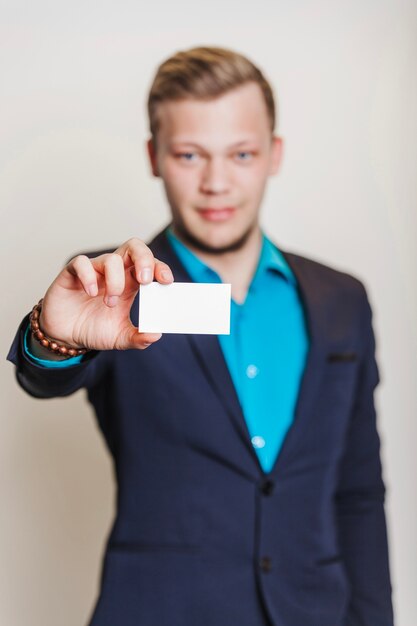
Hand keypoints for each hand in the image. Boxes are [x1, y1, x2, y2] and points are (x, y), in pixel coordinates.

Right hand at [37, 238, 173, 350]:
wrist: (65, 336)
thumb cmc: (94, 329)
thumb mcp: (120, 338)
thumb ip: (138, 338)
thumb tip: (156, 335)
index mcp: (130, 283)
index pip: (150, 265)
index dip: (160, 268)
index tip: (167, 281)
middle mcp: (114, 272)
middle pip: (133, 247)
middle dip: (144, 259)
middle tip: (145, 280)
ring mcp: (94, 271)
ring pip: (111, 258)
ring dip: (115, 281)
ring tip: (110, 303)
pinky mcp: (72, 273)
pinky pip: (81, 263)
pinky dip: (89, 276)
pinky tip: (91, 293)